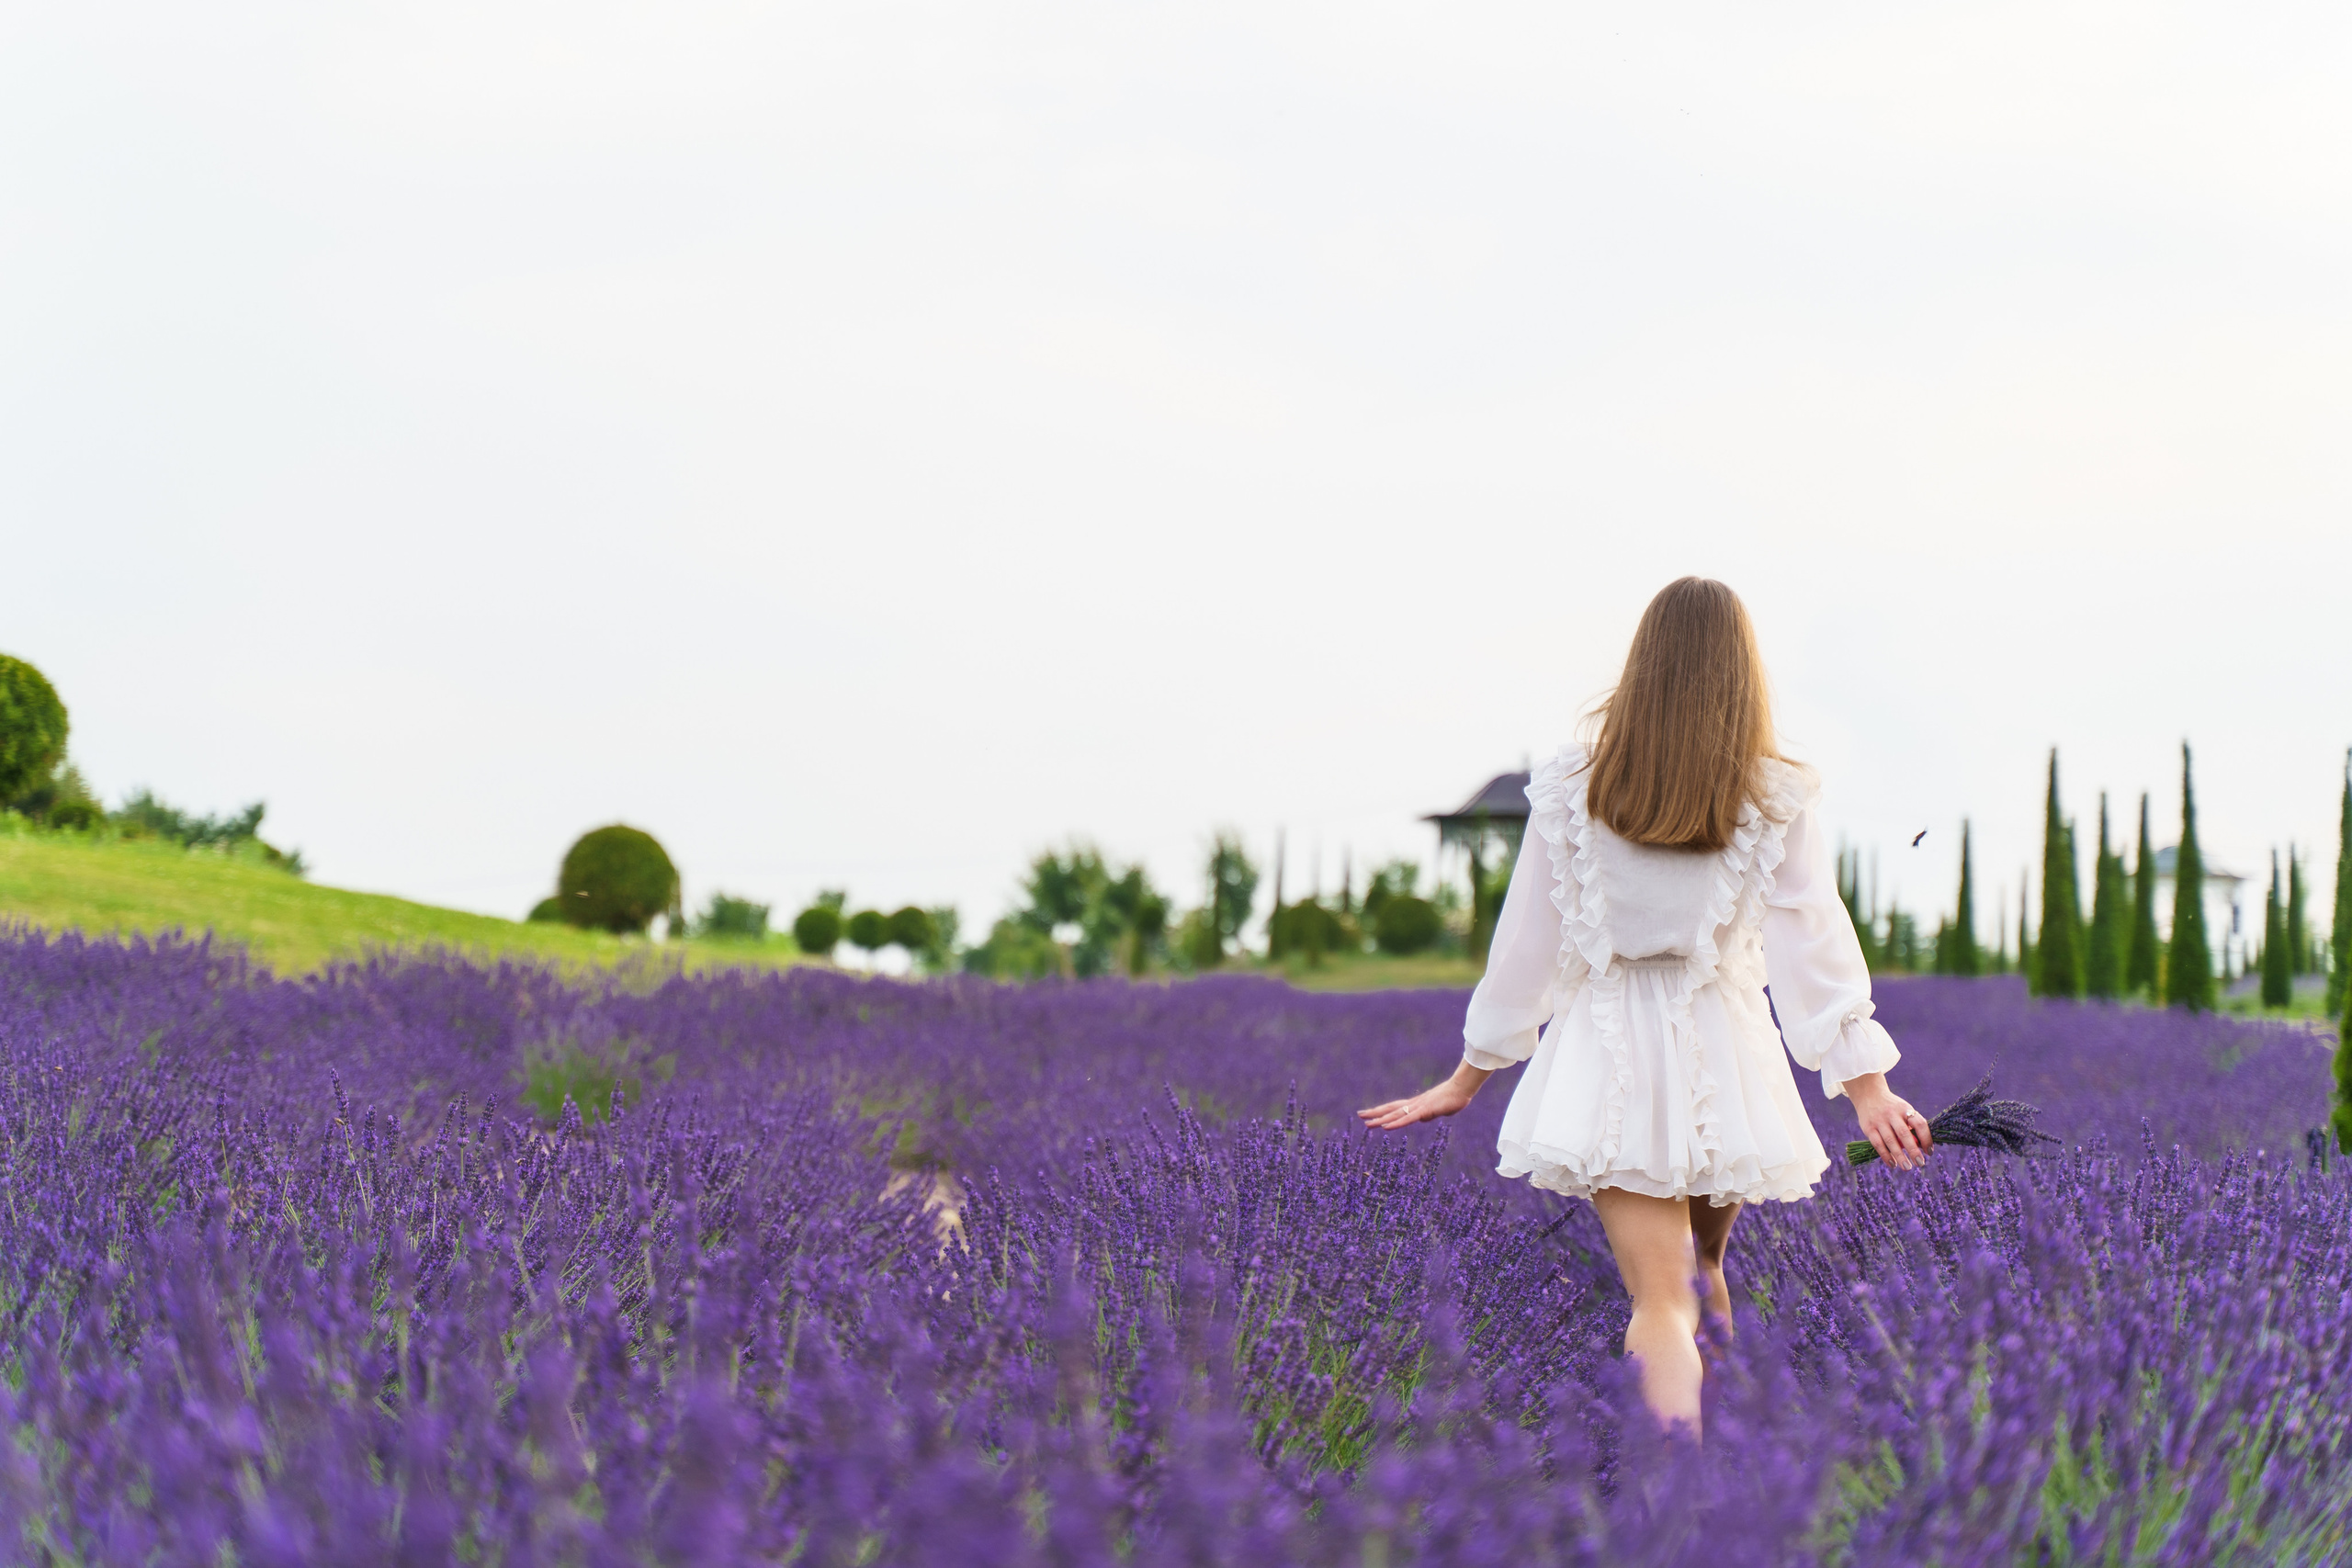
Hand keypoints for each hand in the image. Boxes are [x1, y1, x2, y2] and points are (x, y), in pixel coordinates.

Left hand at [1358, 1062, 1490, 1129]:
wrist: (1461, 1088)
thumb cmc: (1452, 1098)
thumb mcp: (1438, 1110)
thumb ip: (1429, 1114)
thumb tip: (1423, 1118)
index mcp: (1415, 1104)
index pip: (1394, 1107)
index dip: (1381, 1110)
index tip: (1369, 1113)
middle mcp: (1413, 1104)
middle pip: (1390, 1109)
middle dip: (1375, 1113)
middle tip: (1360, 1115)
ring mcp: (1418, 1107)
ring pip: (1395, 1115)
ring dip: (1380, 1119)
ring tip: (1367, 1123)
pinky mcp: (1424, 1111)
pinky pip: (1407, 1119)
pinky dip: (1395, 1123)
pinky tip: (1386, 1127)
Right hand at [1846, 1073, 1931, 1170]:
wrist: (1868, 1094)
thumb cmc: (1892, 1108)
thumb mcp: (1904, 1111)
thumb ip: (1911, 1126)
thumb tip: (1921, 1148)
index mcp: (1905, 1109)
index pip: (1919, 1124)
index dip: (1926, 1139)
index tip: (1929, 1152)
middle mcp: (1892, 1114)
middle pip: (1904, 1134)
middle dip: (1913, 1150)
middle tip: (1920, 1164)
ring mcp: (1879, 1120)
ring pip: (1890, 1141)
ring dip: (1900, 1156)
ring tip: (1907, 1167)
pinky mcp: (1868, 1128)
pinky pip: (1878, 1144)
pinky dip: (1885, 1156)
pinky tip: (1892, 1164)